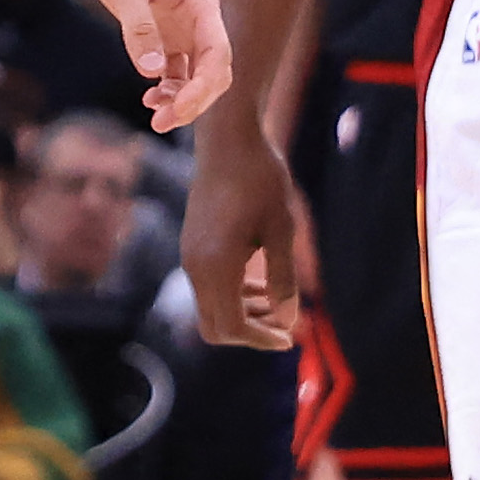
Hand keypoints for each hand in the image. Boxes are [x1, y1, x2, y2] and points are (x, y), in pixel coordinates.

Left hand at [72, 0, 230, 128]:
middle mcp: (200, 17)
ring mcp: (185, 28)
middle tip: (162, 122)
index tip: (180, 109)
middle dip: (195, 101)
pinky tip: (151, 99)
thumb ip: (138, 28)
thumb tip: (153, 72)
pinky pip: (178, 70)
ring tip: (156, 118)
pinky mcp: (167, 34)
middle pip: (214, 71)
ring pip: (198, 75)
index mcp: (200, 2)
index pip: (217, 54)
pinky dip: (169, 89)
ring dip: (183, 100)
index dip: (204, 87)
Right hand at [180, 123, 305, 349]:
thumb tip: (289, 321)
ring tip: (277, 303)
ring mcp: (190, 256)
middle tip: (285, 326)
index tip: (290, 339)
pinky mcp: (192, 245)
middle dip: (250, 333)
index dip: (260, 339)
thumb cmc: (261, 179)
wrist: (228, 140)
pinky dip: (233, 295)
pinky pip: (208, 287)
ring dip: (243, 314)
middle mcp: (196, 266)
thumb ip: (283, 279)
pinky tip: (260, 282)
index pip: (231, 327)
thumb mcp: (282, 229)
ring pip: (210, 308)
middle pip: (215, 327)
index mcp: (216, 265)